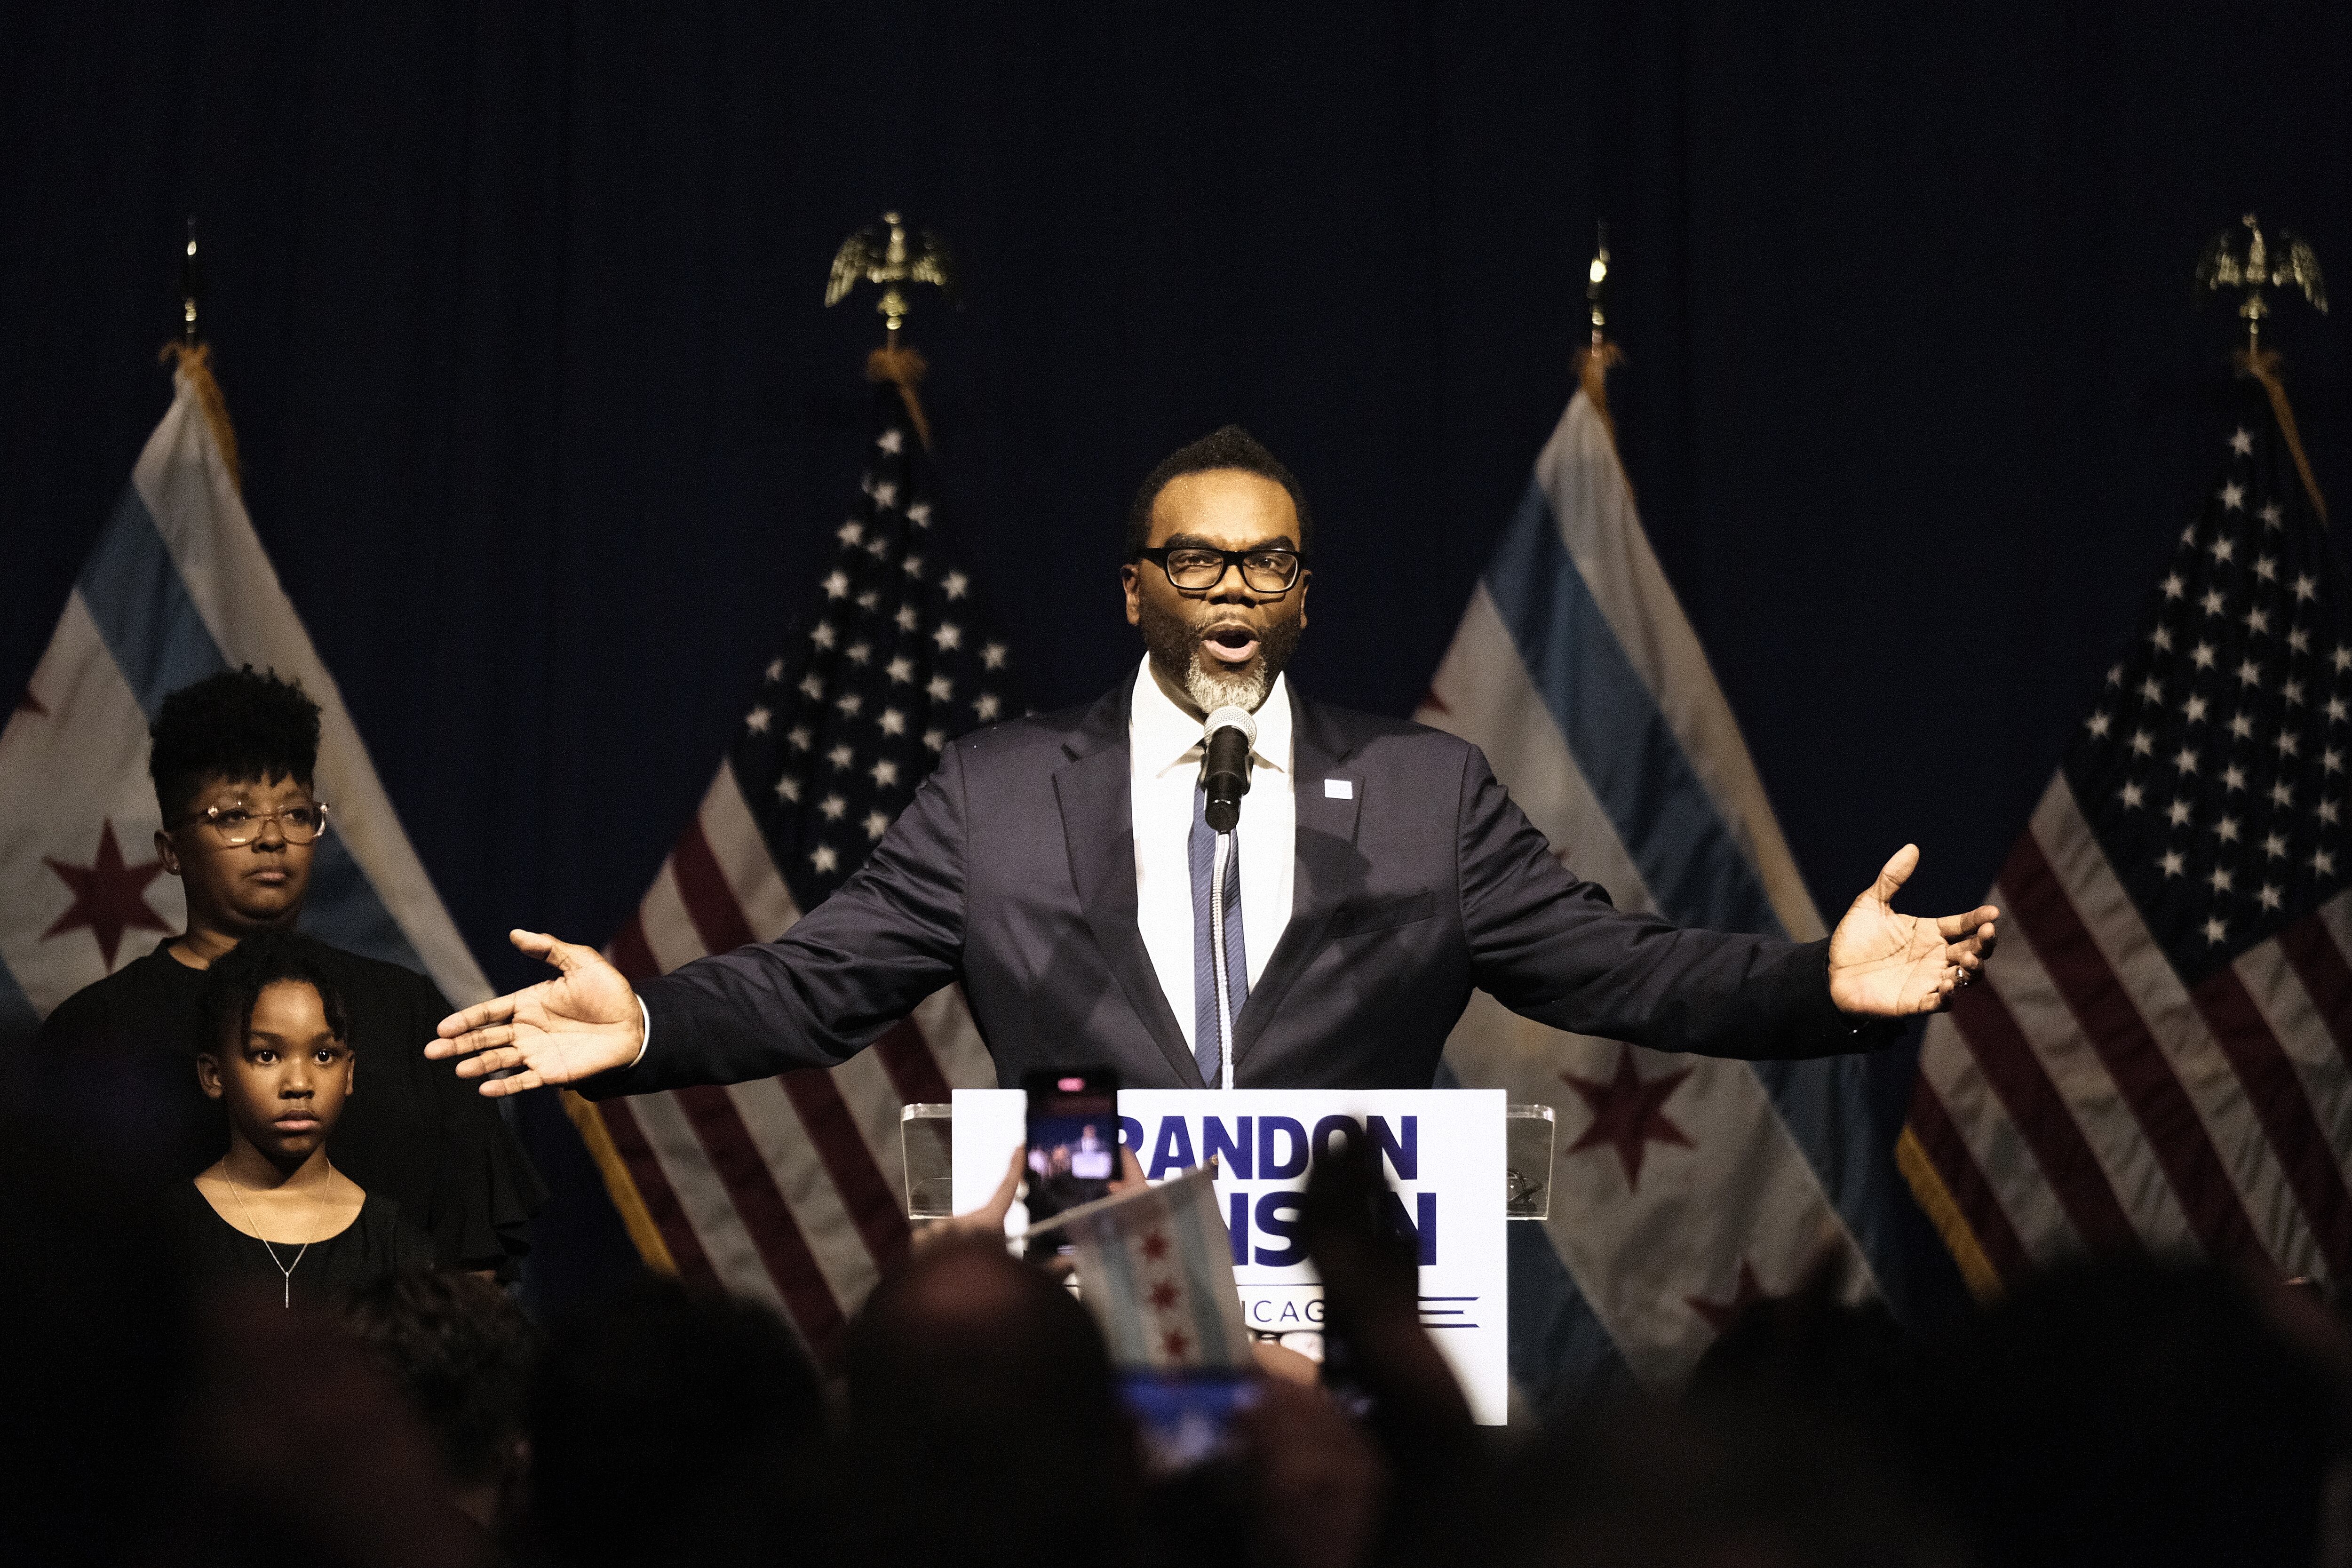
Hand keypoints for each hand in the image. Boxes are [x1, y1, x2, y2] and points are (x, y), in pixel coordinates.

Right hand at [425, 929, 644, 1096]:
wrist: (636, 1023)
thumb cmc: (609, 991)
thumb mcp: (581, 962)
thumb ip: (549, 948)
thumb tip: (515, 933)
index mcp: (528, 1003)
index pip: (489, 1012)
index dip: (465, 1020)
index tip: (442, 1028)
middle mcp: (526, 1030)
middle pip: (485, 1038)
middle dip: (458, 1045)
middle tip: (432, 1052)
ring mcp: (537, 1052)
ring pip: (499, 1060)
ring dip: (477, 1065)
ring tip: (458, 1070)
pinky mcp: (552, 1073)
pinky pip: (524, 1081)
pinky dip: (506, 1086)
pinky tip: (487, 1089)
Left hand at [1827, 844, 1999, 1016]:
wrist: (1831, 972)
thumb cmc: (1854, 938)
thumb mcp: (1870, 904)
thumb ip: (1891, 878)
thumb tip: (1912, 847)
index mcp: (1931, 932)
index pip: (1963, 924)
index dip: (1979, 919)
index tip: (1992, 913)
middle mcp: (1936, 955)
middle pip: (1973, 949)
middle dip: (1984, 943)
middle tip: (1986, 934)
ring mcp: (1929, 979)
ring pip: (1965, 976)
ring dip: (1972, 969)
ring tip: (1968, 959)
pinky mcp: (1916, 1002)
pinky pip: (1940, 1002)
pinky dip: (1948, 996)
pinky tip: (1946, 986)